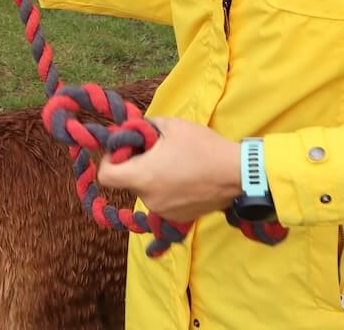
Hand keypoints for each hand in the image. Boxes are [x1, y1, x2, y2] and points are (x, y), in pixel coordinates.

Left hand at [96, 117, 241, 222]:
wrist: (238, 174)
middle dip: (136, 165)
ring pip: (147, 191)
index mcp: (142, 176)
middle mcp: (148, 199)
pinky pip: (162, 201)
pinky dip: (166, 190)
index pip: (106, 175)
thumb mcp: (171, 125)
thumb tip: (133, 130)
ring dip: (153, 178)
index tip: (124, 150)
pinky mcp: (178, 218)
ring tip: (175, 164)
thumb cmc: (203, 147)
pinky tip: (185, 178)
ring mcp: (163, 212)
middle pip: (128, 181)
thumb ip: (145, 126)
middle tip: (155, 151)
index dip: (109, 160)